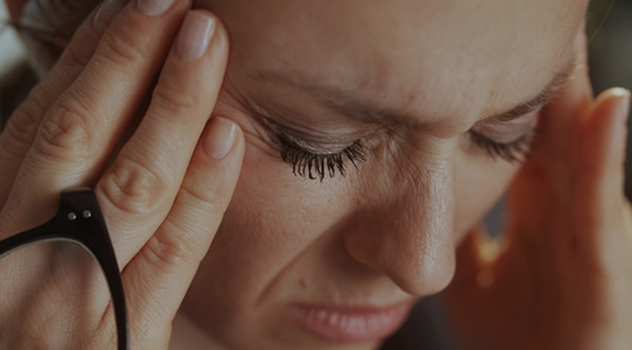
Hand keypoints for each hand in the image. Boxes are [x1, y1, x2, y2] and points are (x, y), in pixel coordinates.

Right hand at [0, 1, 242, 348]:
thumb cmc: (16, 319)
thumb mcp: (8, 247)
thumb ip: (35, 189)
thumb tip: (77, 106)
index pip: (44, 119)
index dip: (87, 57)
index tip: (125, 8)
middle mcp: (24, 247)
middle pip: (80, 132)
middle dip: (128, 57)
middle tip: (170, 0)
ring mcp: (76, 291)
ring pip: (132, 181)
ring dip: (173, 102)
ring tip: (205, 40)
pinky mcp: (126, 337)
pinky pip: (173, 253)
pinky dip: (202, 190)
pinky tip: (225, 135)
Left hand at [441, 30, 631, 349]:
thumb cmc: (518, 342)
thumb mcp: (480, 282)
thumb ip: (467, 237)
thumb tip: (420, 200)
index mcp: (540, 217)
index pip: (528, 142)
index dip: (511, 100)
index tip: (485, 56)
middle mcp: (569, 219)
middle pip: (559, 135)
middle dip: (548, 84)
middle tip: (538, 25)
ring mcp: (592, 243)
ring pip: (588, 158)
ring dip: (582, 99)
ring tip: (570, 42)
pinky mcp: (608, 277)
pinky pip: (603, 215)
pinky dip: (605, 162)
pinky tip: (607, 107)